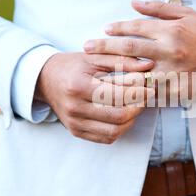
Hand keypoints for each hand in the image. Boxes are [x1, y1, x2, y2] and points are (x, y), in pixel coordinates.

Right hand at [35, 52, 154, 143]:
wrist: (45, 79)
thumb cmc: (73, 65)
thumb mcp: (95, 57)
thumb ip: (123, 61)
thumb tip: (149, 66)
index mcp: (79, 86)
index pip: (117, 95)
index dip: (138, 93)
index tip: (150, 86)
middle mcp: (75, 108)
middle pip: (118, 116)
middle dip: (138, 107)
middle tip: (146, 97)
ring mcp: (74, 123)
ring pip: (114, 131)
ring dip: (131, 120)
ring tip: (136, 106)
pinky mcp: (76, 131)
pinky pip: (106, 138)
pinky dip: (120, 129)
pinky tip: (124, 116)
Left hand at [84, 0, 195, 99]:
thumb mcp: (187, 15)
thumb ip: (158, 9)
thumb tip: (133, 3)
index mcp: (170, 31)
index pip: (135, 28)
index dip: (116, 28)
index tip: (103, 30)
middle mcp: (169, 51)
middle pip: (129, 50)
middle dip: (104, 48)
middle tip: (86, 48)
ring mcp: (173, 73)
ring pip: (136, 75)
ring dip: (114, 74)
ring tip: (95, 73)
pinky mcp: (177, 91)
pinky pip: (152, 93)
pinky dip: (135, 93)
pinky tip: (120, 92)